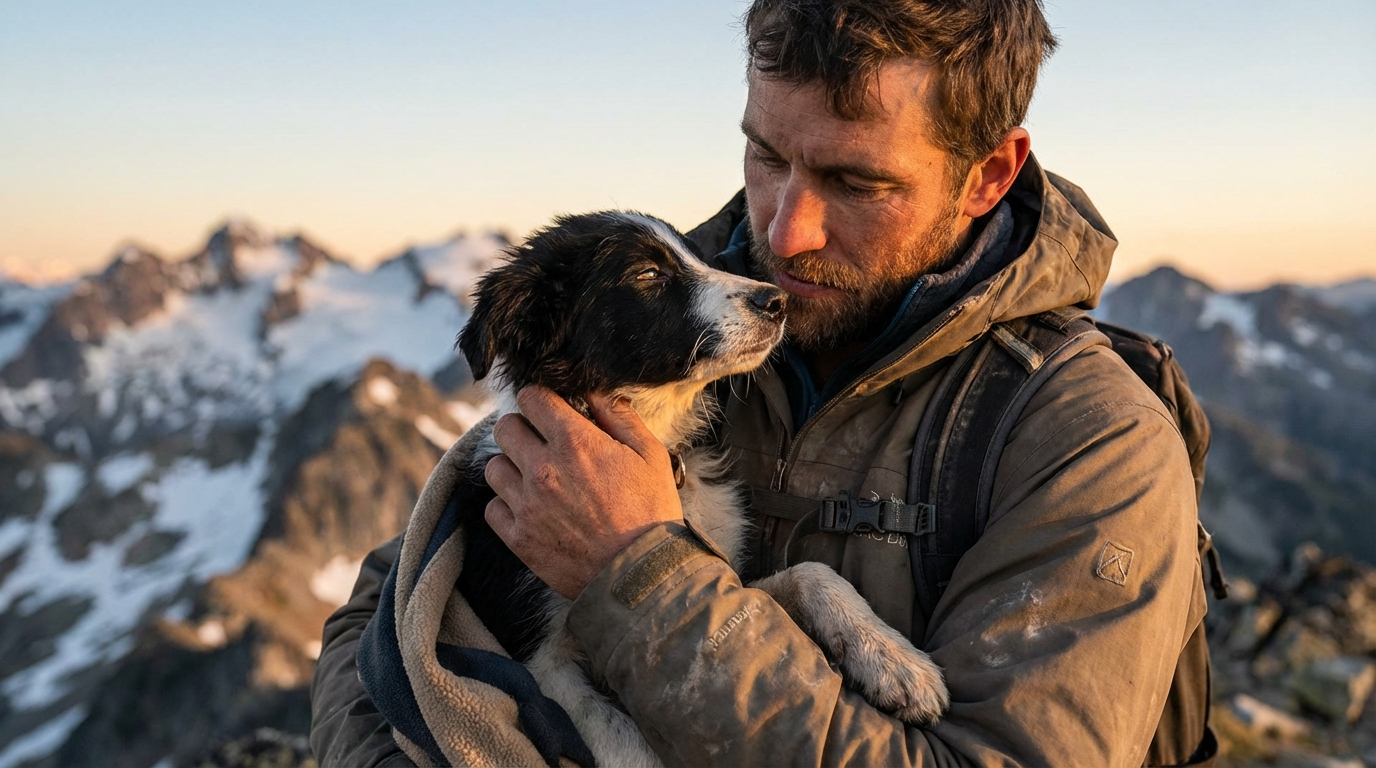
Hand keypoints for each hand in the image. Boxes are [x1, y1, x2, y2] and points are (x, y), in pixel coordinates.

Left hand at [484, 387, 684, 598]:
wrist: (641, 576)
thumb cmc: (652, 513)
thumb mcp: (650, 455)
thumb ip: (620, 417)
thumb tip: (596, 392)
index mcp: (575, 442)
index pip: (532, 397)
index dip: (541, 399)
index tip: (549, 409)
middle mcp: (542, 468)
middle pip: (504, 427)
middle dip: (522, 427)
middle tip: (540, 441)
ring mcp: (526, 504)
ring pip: (494, 467)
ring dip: (511, 466)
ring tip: (534, 477)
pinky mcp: (519, 538)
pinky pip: (493, 508)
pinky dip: (507, 505)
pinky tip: (530, 508)